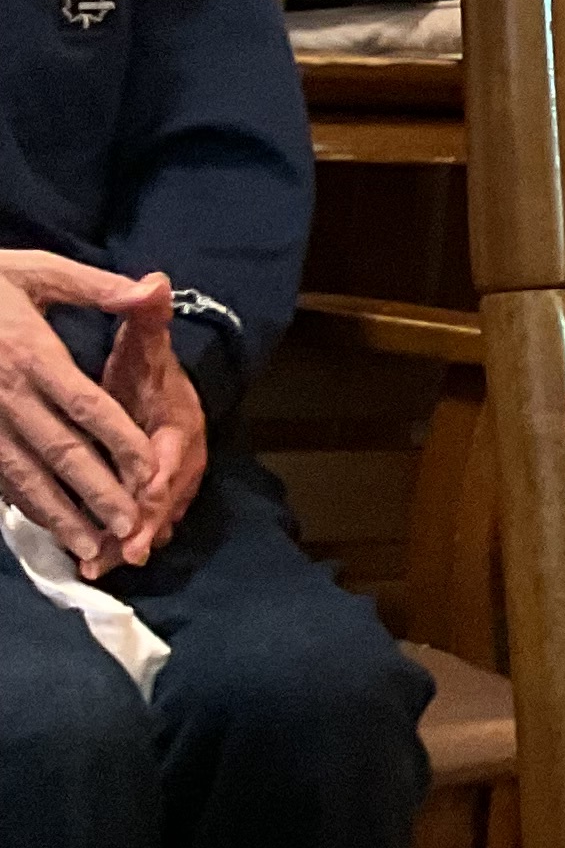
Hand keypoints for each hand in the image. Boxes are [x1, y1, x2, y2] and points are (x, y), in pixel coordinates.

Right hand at [0, 252, 160, 575]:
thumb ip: (96, 287)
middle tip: (130, 527)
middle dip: (96, 492)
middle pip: (60, 450)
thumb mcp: (37, 271)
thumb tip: (152, 288)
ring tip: (90, 546)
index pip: (86, 405)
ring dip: (58, 512)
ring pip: (24, 473)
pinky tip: (46, 524)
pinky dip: (23, 503)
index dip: (120, 440)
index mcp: (32, 354)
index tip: (151, 472)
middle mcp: (7, 392)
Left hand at [100, 276, 204, 563]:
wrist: (161, 385)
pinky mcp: (156, 495)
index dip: (158, 478)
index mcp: (180, 421)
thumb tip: (155, 282)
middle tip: (123, 551)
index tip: (145, 497)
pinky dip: (123, 543)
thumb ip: (148, 318)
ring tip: (102, 565)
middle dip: (145, 523)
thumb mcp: (143, 343)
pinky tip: (97, 563)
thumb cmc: (143, 366)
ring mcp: (173, 480)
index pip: (172, 452)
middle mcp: (184, 457)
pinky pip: (144, 523)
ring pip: (155, 517)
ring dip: (130, 541)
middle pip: (167, 496)